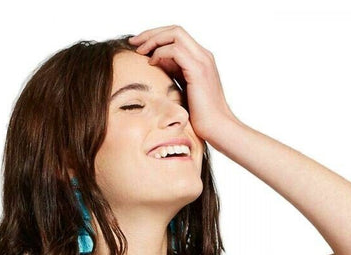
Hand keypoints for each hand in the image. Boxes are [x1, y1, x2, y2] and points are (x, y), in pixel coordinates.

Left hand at [127, 26, 239, 146]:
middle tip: (133, 42)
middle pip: (174, 30)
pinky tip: (151, 63)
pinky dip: (160, 53)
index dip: (157, 37)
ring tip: (139, 51)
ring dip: (153, 40)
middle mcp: (203, 55)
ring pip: (174, 34)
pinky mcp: (198, 70)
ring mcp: (202, 60)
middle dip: (151, 33)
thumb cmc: (201, 117)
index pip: (177, 37)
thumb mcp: (184, 90)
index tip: (139, 46)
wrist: (217, 128)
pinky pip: (175, 50)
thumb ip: (174, 74)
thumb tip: (157, 64)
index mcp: (201, 59)